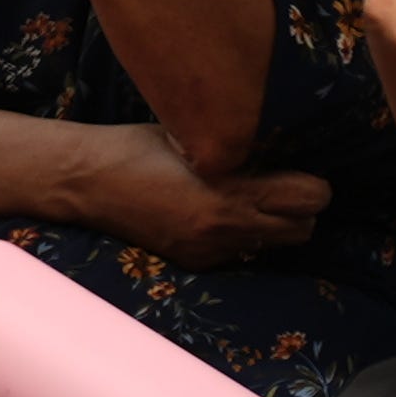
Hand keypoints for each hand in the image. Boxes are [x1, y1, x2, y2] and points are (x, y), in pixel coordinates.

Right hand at [56, 123, 327, 267]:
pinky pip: (242, 251)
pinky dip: (244, 233)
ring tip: (254, 196)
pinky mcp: (194, 262)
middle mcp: (223, 231)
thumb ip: (237, 146)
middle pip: (302, 229)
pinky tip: (220, 211)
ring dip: (275, 223)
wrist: (82, 182)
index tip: (302, 166)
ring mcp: (208, 252)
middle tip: (284, 181)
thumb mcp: (192, 135)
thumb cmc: (134, 146)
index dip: (313, 183)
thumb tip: (279, 143)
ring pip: (276, 245)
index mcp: (225, 195)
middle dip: (301, 207)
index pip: (307, 200)